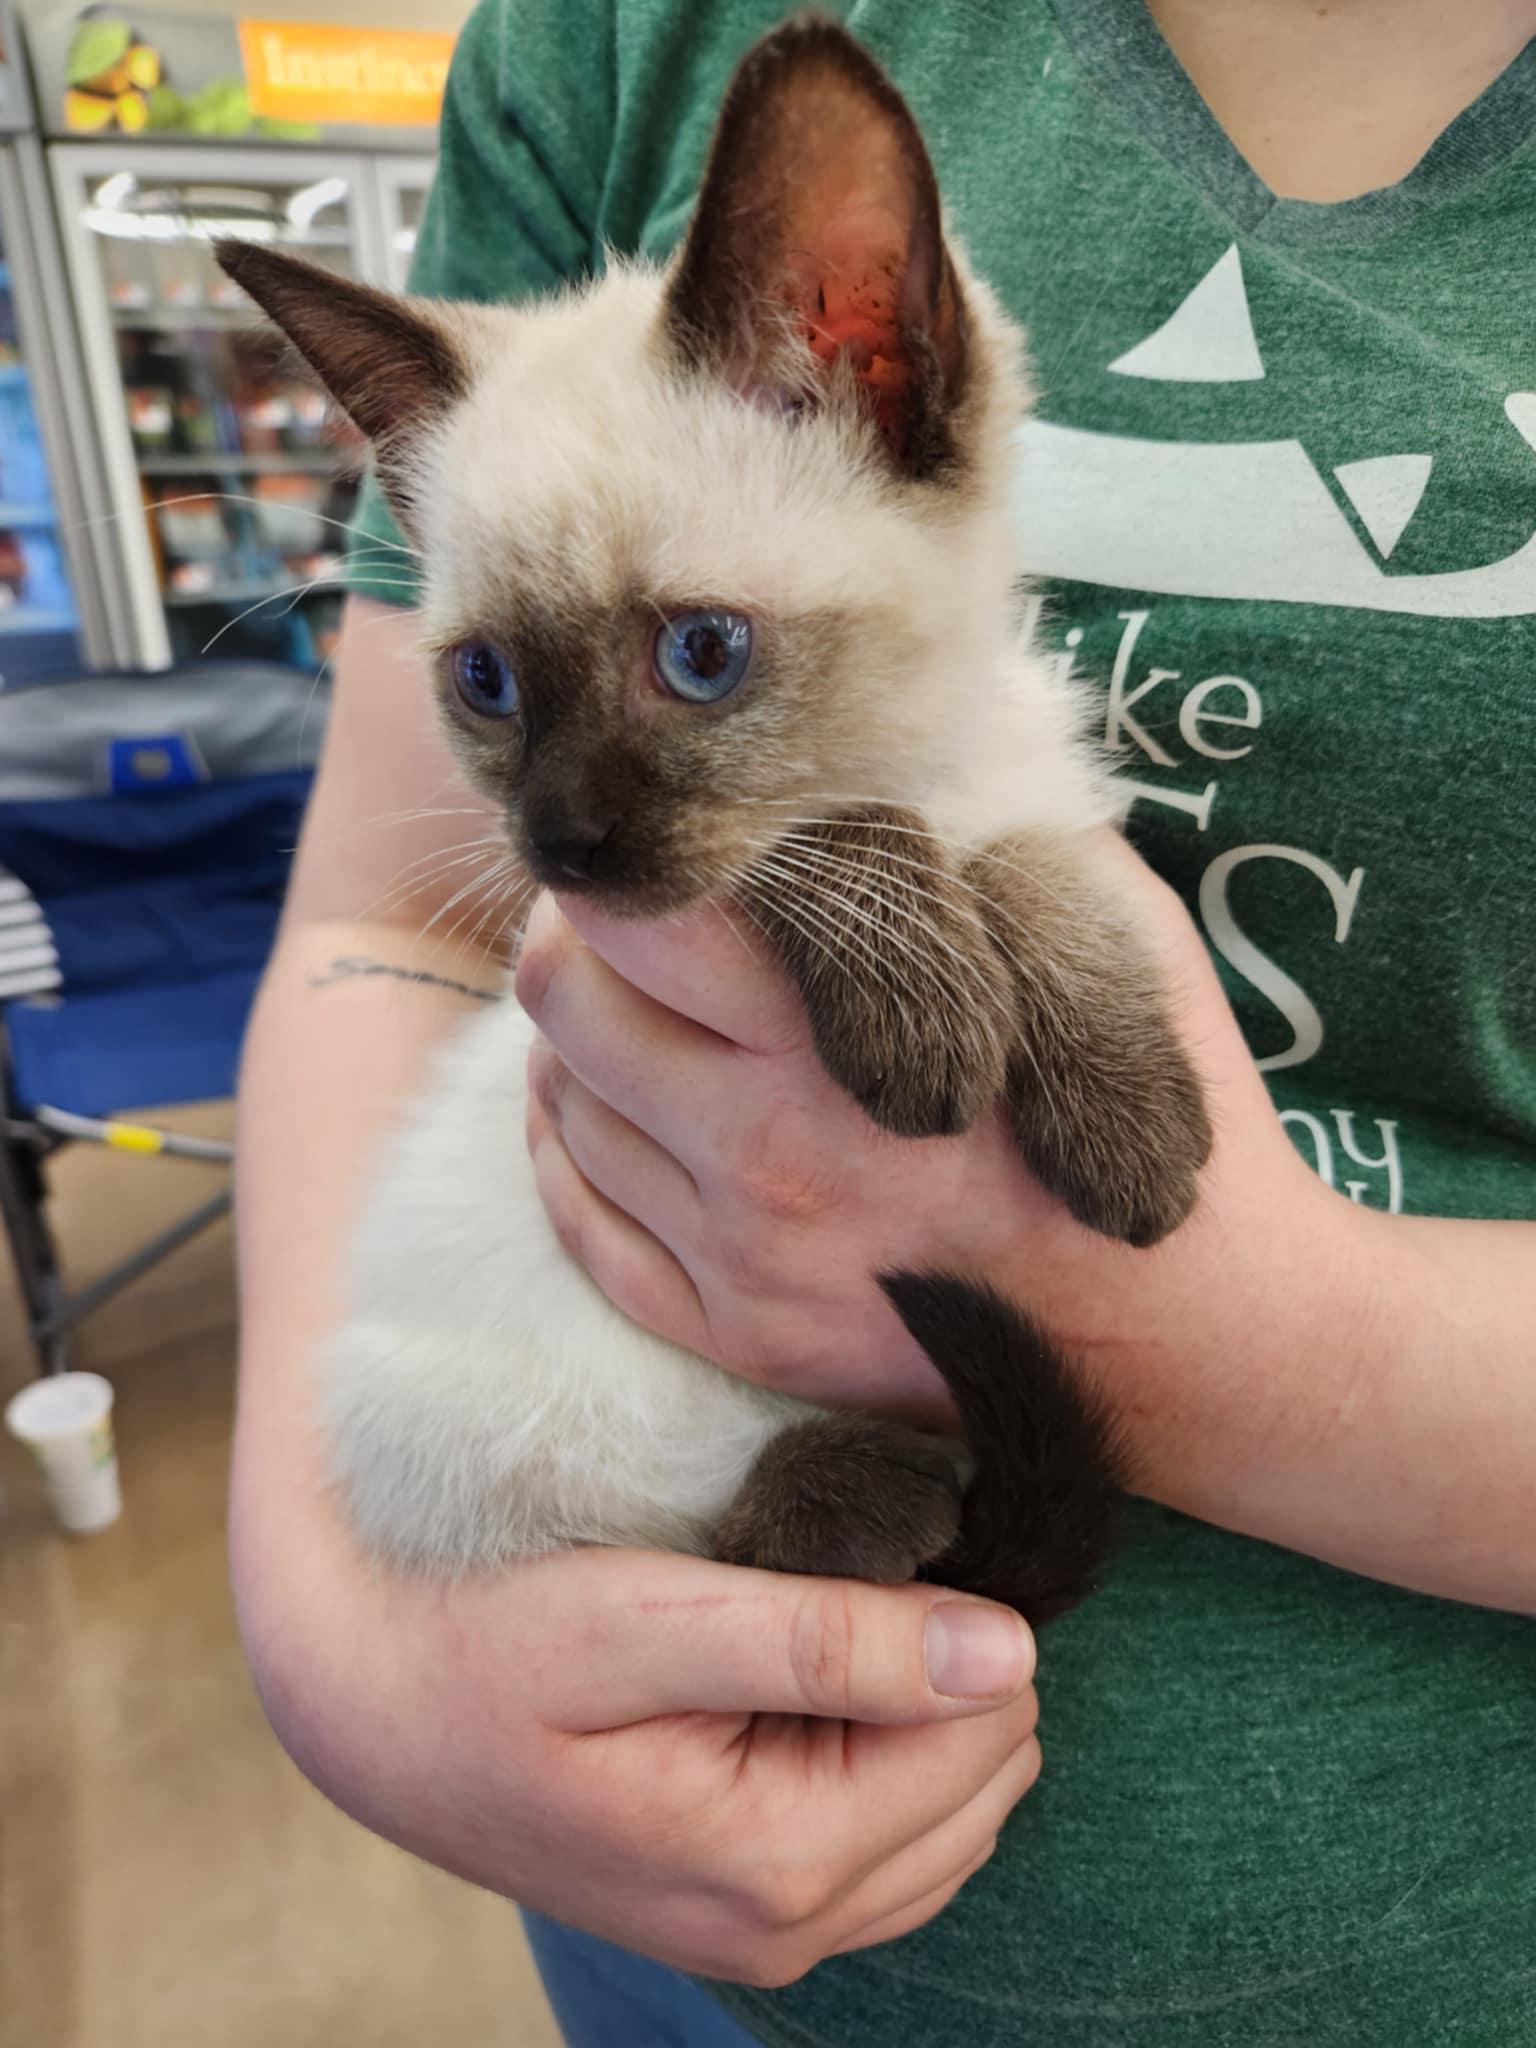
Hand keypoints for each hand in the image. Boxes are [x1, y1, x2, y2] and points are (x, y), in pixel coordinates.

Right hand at [235, 1519, 1039, 1985]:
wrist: (376, 1709)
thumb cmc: (492, 1645)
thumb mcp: (645, 1616)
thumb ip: (829, 1638)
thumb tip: (1009, 1650)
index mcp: (777, 1861)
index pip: (988, 1732)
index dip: (954, 1620)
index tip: (869, 1550)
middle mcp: (787, 1928)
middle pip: (984, 1779)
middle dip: (940, 1671)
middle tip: (826, 1585)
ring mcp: (770, 1937)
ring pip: (957, 1814)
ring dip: (916, 1714)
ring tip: (807, 1630)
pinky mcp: (752, 1917)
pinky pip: (898, 1847)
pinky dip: (887, 1760)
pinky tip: (809, 1690)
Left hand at [519, 835, 1358, 1496]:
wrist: (1191, 1331)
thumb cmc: (1154, 1110)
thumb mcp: (1096, 930)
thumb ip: (984, 829)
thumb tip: (892, 746)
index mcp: (844, 1037)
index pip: (634, 919)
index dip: (628, 865)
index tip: (664, 854)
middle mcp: (769, 1154)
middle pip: (566, 1003)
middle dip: (583, 941)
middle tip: (637, 929)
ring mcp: (744, 1259)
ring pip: (567, 1109)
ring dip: (588, 1047)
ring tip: (654, 1019)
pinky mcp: (741, 1338)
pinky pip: (585, 1232)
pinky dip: (578, 1156)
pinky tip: (622, 1115)